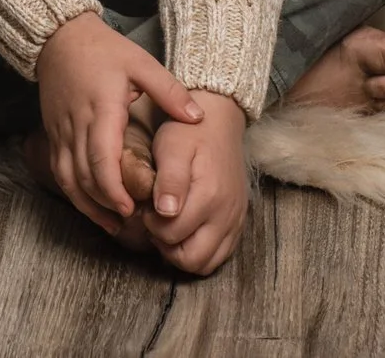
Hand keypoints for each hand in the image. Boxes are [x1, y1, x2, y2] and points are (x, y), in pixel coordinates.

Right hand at [34, 13, 201, 234]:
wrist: (59, 36)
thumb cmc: (103, 49)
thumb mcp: (141, 63)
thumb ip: (169, 92)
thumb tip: (197, 118)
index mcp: (102, 109)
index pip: (102, 158)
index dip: (114, 189)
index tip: (131, 208)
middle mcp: (77, 124)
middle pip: (85, 176)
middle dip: (105, 204)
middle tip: (130, 222)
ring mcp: (61, 130)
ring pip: (68, 178)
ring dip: (87, 204)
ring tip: (111, 223)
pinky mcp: (53, 132)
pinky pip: (59, 169)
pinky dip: (73, 191)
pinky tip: (90, 204)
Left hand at [145, 90, 250, 274]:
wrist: (219, 121)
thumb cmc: (189, 133)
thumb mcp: (171, 148)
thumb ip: (170, 181)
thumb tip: (167, 213)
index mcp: (209, 196)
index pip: (172, 235)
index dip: (151, 226)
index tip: (146, 207)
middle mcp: (226, 214)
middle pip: (192, 260)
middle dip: (167, 247)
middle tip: (155, 222)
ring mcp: (235, 220)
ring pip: (207, 263)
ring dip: (183, 252)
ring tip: (169, 226)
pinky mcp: (238, 222)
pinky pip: (221, 254)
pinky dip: (201, 250)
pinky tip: (186, 229)